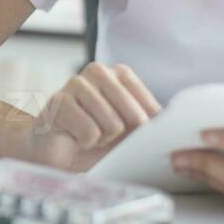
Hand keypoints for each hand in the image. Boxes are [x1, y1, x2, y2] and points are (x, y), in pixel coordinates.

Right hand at [19, 62, 161, 170]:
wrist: (53, 153)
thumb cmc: (94, 139)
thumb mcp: (128, 131)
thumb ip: (147, 123)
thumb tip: (169, 124)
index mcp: (119, 73)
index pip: (152, 107)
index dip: (145, 131)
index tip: (131, 136)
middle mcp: (98, 71)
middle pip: (136, 116)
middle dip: (122, 136)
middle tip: (105, 136)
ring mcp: (76, 83)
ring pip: (113, 125)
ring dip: (102, 140)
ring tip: (88, 135)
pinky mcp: (58, 100)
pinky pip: (90, 133)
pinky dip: (85, 143)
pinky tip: (74, 137)